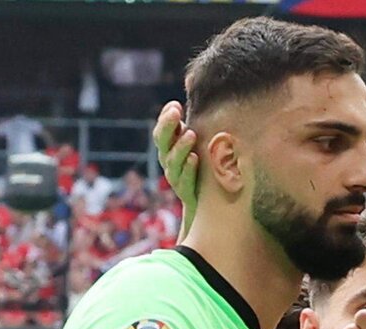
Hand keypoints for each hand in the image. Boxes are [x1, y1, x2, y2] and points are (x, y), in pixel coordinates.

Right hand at [152, 101, 198, 236]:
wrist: (204, 203)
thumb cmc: (202, 167)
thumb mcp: (197, 145)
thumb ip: (194, 124)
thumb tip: (195, 87)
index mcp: (169, 147)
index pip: (162, 130)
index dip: (165, 118)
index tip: (175, 105)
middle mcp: (168, 160)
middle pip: (162, 142)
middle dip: (168, 126)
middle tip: (175, 113)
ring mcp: (175, 176)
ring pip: (172, 160)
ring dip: (181, 146)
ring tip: (191, 134)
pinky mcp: (184, 191)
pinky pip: (184, 179)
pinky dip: (188, 168)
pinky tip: (194, 158)